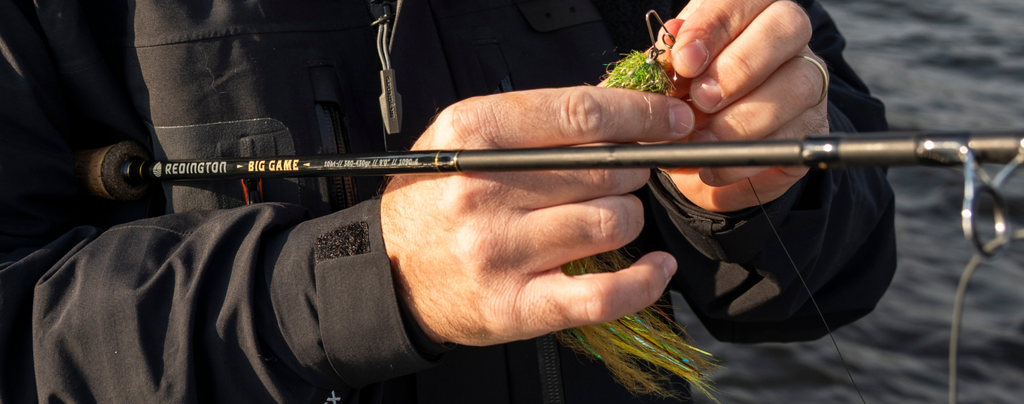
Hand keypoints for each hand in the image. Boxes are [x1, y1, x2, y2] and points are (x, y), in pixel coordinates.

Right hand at [381, 87, 692, 345]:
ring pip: (611, 223)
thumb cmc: (436, 200)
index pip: (580, 114)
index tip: (671, 120)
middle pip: (605, 168)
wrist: (390, 274)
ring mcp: (500, 251)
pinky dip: (644, 281)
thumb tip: (622, 113)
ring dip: (629, 217)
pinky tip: (656, 267)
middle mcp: (484, 190)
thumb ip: (535, 121)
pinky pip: (603, 294)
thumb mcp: (466, 139)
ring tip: (611, 216)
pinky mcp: (515, 304)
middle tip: (627, 173)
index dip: (641, 115)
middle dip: (633, 168)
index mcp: (474, 136)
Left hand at [660, 0, 828, 211]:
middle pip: (787, 27)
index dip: (713, 27)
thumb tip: (672, 38)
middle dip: (740, 66)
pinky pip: (792, 140)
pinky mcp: (812, 127)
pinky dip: (745, 159)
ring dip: (743, 120)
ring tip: (701, 141)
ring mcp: (807, 79)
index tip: (684, 61)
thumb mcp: (669, 75)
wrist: (698, 147)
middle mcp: (787, 37)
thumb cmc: (683, 96)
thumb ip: (670, 58)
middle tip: (701, 100)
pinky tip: (713, 167)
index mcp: (748, 10)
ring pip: (799, 85)